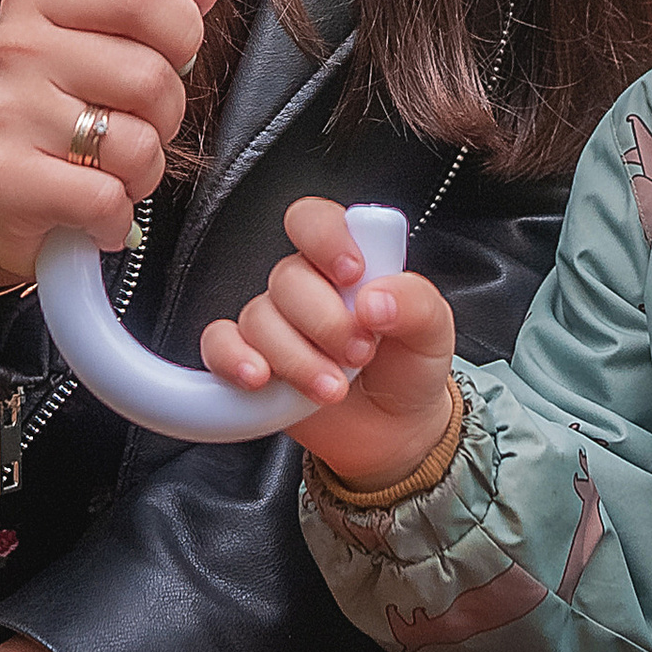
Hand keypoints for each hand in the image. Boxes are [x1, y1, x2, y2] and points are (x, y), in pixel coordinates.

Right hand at [0, 0, 235, 289]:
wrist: (0, 198)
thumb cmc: (69, 110)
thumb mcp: (115, 40)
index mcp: (41, 0)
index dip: (180, 33)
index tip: (170, 55)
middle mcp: (14, 47)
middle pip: (149, 77)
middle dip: (163, 115)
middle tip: (128, 124)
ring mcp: (4, 112)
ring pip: (134, 143)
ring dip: (140, 170)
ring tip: (106, 166)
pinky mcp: (3, 179)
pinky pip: (105, 199)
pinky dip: (114, 215)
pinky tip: (89, 206)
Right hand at [200, 196, 459, 485]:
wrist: (395, 431)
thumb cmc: (410, 367)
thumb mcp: (433, 332)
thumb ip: (415, 302)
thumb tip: (375, 300)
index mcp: (344, 262)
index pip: (313, 220)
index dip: (325, 238)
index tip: (352, 273)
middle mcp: (304, 287)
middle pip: (287, 278)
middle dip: (325, 321)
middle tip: (361, 352)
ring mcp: (274, 324)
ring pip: (259, 319)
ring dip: (297, 358)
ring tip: (334, 388)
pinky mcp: (249, 360)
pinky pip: (219, 345)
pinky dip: (234, 358)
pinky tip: (260, 379)